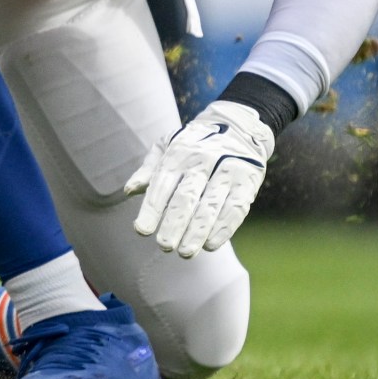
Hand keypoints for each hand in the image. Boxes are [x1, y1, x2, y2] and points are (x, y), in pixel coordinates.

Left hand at [124, 99, 274, 257]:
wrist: (239, 126)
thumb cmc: (194, 143)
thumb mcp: (167, 145)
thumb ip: (148, 169)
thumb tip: (129, 191)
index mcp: (179, 153)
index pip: (162, 184)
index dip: (152, 209)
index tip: (142, 230)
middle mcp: (203, 161)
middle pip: (187, 197)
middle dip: (174, 223)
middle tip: (164, 246)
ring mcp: (228, 171)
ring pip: (211, 206)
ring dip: (197, 231)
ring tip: (185, 252)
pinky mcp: (248, 182)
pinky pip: (235, 209)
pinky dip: (223, 229)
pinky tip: (210, 245)